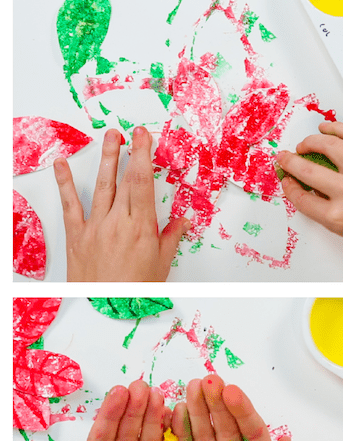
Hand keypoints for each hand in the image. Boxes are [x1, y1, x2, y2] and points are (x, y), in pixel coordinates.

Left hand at [53, 126, 189, 280]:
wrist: (108, 308)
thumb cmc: (138, 290)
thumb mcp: (162, 264)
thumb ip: (171, 238)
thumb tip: (182, 222)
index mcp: (141, 227)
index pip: (143, 183)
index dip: (143, 157)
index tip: (144, 139)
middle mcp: (118, 222)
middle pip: (125, 179)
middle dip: (129, 152)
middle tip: (131, 132)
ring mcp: (96, 226)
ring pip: (102, 186)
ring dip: (106, 159)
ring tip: (109, 138)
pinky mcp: (77, 235)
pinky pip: (70, 205)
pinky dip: (65, 183)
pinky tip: (62, 165)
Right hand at [173, 375, 307, 440]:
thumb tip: (285, 440)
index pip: (251, 429)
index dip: (241, 410)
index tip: (230, 391)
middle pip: (225, 427)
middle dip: (215, 403)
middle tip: (206, 381)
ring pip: (203, 436)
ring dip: (196, 412)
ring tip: (188, 390)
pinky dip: (177, 435)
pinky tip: (172, 415)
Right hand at [277, 121, 342, 237]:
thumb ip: (325, 210)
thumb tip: (307, 188)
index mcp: (338, 215)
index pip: (302, 197)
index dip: (290, 187)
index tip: (287, 180)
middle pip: (308, 170)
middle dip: (291, 162)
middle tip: (285, 157)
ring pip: (328, 146)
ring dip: (311, 142)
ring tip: (304, 144)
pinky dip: (336, 129)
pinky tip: (326, 129)